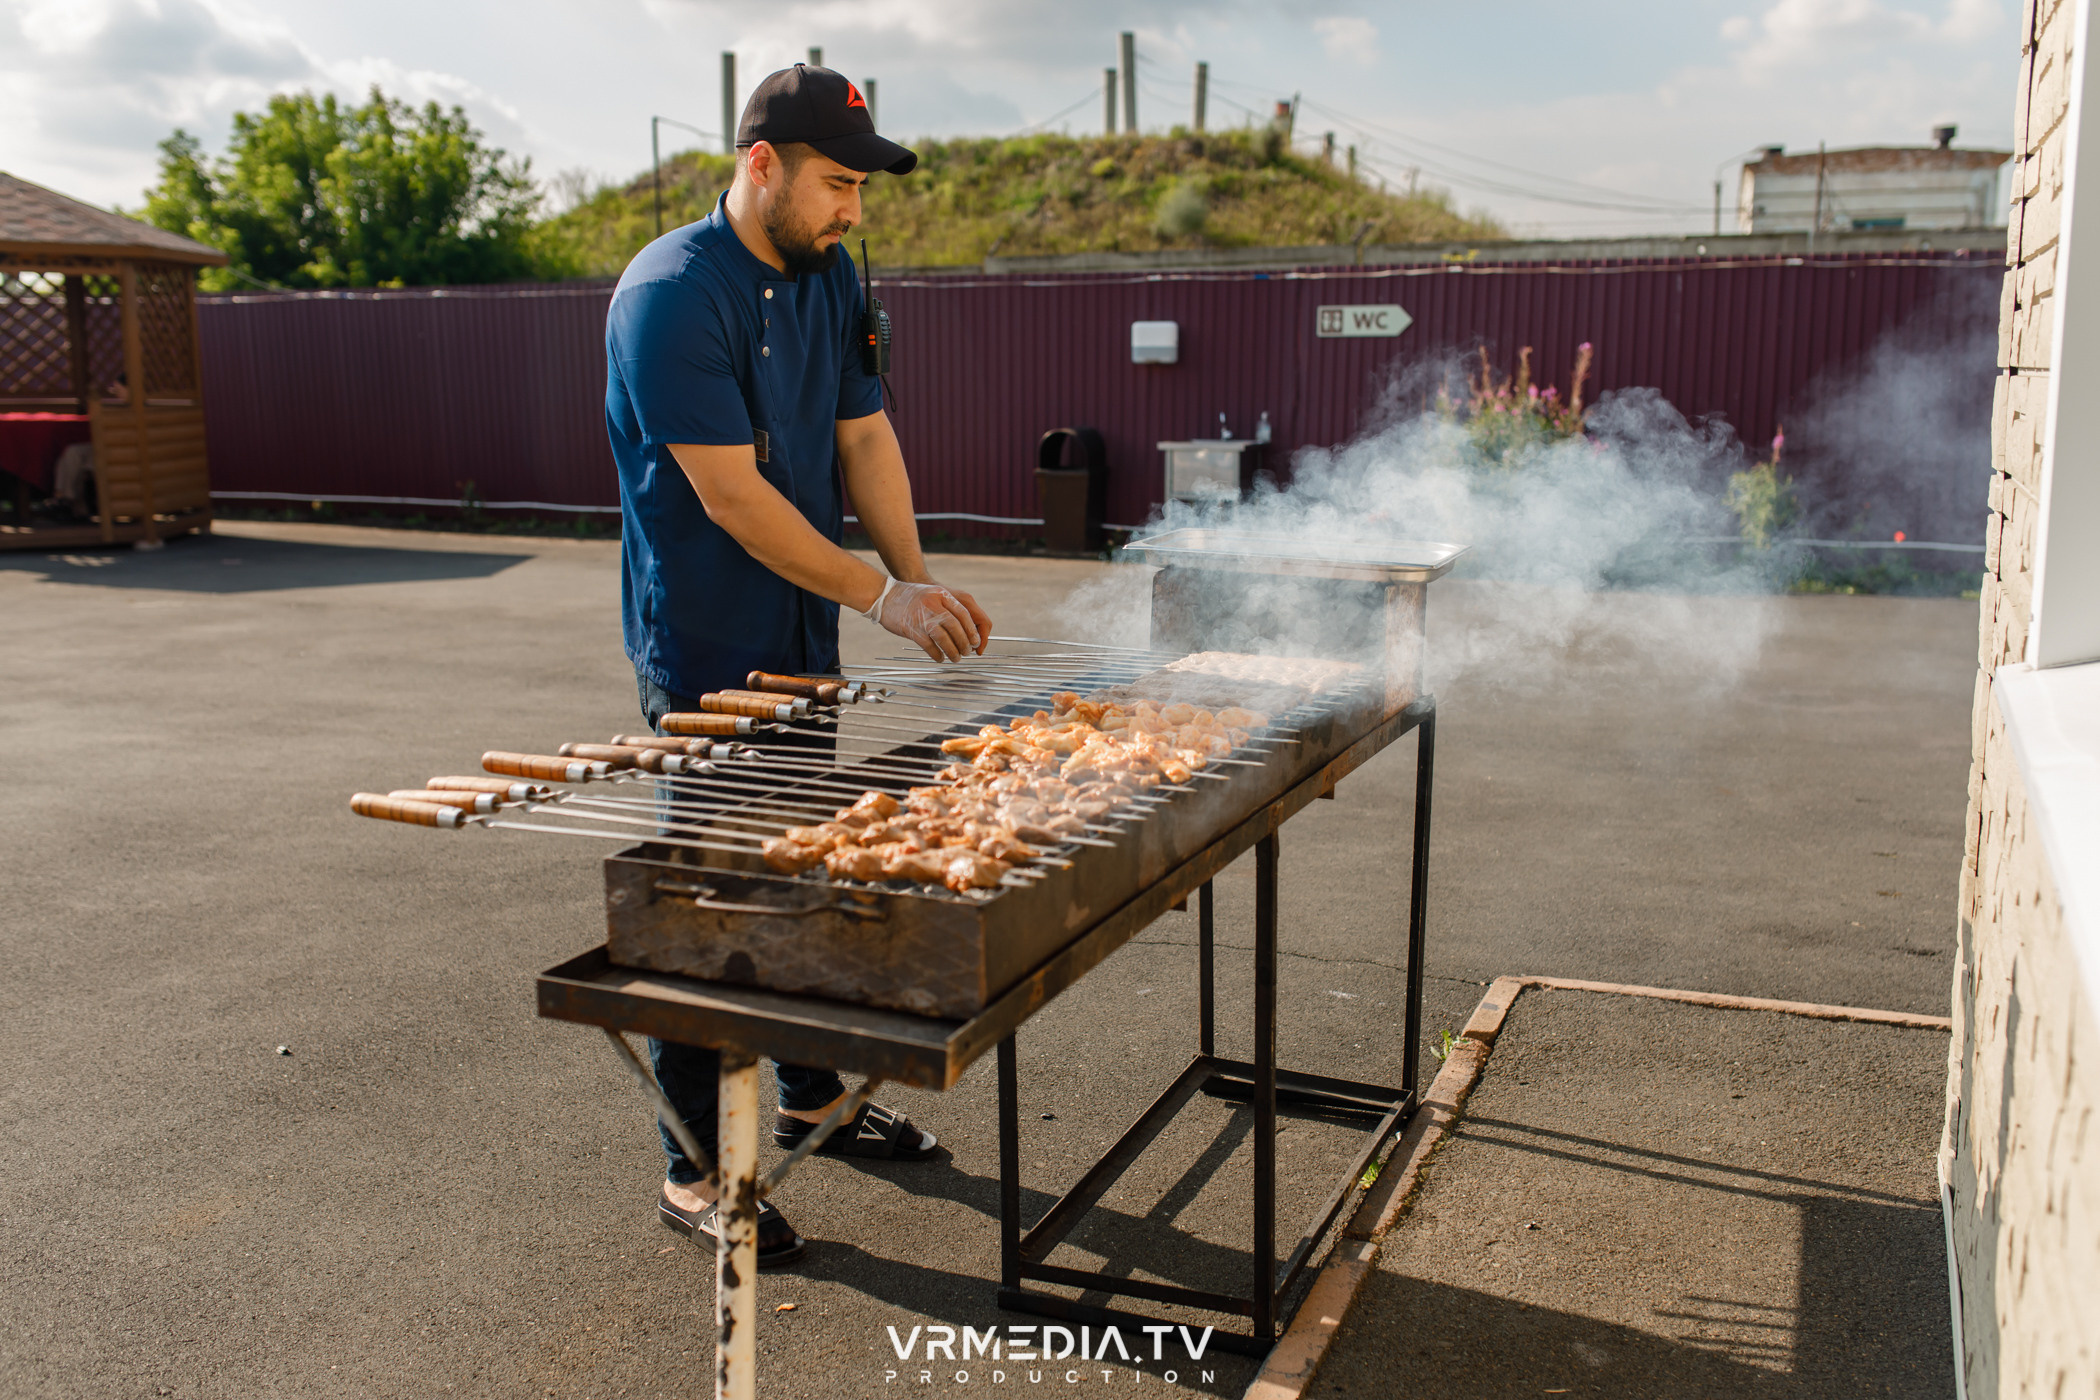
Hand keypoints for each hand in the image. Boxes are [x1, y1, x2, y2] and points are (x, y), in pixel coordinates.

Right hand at [873, 579, 988, 660]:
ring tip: (956, 658)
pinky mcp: (911, 629)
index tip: (976, 641)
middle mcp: (933, 604)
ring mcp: (922, 617)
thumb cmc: (911, 598)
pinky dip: (937, 655)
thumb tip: (966, 630)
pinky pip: (929, 646)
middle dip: (964, 642)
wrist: (884, 596)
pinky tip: (940, 658)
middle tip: (967, 651)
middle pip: (955, 627)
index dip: (972, 630)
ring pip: (944, 638)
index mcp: (941, 594)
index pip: (964, 613)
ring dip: (953, 651)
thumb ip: (948, 607)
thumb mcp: (933, 594)